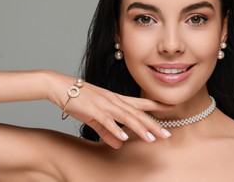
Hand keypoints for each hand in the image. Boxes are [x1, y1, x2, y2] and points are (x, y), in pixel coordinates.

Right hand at [46, 71, 173, 148]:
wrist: (62, 87)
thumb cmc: (80, 99)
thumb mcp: (96, 117)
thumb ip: (109, 132)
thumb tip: (119, 145)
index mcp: (117, 100)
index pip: (141, 103)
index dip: (157, 105)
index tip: (171, 107)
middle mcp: (115, 101)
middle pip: (138, 114)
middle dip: (154, 125)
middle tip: (167, 135)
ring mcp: (105, 105)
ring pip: (127, 118)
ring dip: (140, 129)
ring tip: (152, 139)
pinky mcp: (94, 111)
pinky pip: (107, 122)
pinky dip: (116, 130)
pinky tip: (124, 139)